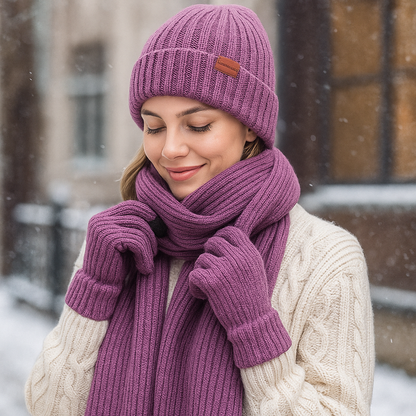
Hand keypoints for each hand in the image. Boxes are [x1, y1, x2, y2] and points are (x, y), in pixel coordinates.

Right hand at [65, 201, 157, 319]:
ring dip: (149, 247)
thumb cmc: (118, 266)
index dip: (149, 215)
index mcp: (104, 217)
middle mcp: (100, 219)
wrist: (100, 288)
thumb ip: (135, 226)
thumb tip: (157, 212)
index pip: (132, 205)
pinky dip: (145, 256)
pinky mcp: (108, 238)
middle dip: (152, 231)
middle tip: (156, 250)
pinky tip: (144, 269)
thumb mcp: (127, 242)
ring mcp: (103, 227)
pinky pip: (137, 241)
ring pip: (140, 228)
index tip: (160, 232)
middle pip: (137, 213)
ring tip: (148, 263)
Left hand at [189, 226, 290, 367]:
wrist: (253, 322)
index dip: (220, 238)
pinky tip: (202, 295)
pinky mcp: (211, 282)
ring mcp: (224, 269)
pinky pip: (194, 274)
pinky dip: (194, 286)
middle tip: (212, 270)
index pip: (230, 231)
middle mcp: (237, 257)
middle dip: (209, 255)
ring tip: (210, 286)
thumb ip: (242, 253)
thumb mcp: (255, 268)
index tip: (218, 251)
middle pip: (212, 242)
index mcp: (249, 252)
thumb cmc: (253, 297)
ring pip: (201, 259)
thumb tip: (222, 239)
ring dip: (202, 271)